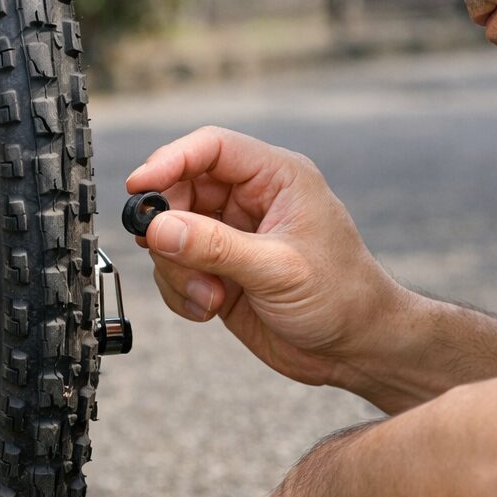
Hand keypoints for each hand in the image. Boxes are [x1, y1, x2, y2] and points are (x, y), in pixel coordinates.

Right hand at [127, 127, 413, 388]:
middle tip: (176, 261)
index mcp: (277, 177)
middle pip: (182, 190)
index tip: (139, 187)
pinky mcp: (221, 269)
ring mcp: (233, 235)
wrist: (356, 348)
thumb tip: (158, 227)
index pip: (212, 148)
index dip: (170, 160)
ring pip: (172, 233)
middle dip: (171, 231)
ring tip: (210, 298)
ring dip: (178, 269)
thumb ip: (215, 247)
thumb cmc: (341, 297)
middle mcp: (252, 199)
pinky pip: (176, 267)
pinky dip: (180, 290)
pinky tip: (209, 309)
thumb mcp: (278, 270)